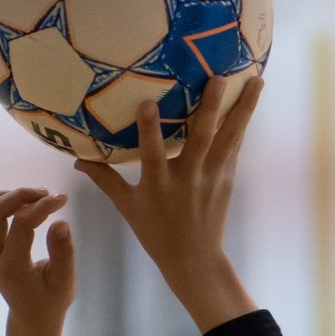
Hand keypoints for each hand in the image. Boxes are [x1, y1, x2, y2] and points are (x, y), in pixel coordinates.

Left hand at [0, 186, 74, 335]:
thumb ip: (63, 252)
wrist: (31, 316)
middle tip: (46, 194)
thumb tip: (61, 222)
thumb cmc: (52, 299)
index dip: (43, 206)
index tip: (63, 199)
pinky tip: (18, 205)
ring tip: (30, 197)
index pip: (21, 224)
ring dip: (4, 197)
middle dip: (20, 195)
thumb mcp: (65, 280)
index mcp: (12, 268)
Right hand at [73, 75, 262, 333]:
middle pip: (201, 138)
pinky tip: (251, 102)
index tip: (147, 102)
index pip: (152, 153)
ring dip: (243, 109)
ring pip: (228, 138)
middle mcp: (188, 177)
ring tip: (257, 82)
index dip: (149, 129)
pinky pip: (234, 147)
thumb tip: (77, 159)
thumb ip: (104, 178)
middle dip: (210, 107)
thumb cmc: (155, 231)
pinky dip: (242, 125)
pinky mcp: (226, 178)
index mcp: (159, 184)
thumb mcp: (127, 206)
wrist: (193, 258)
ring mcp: (211, 177)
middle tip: (219, 77)